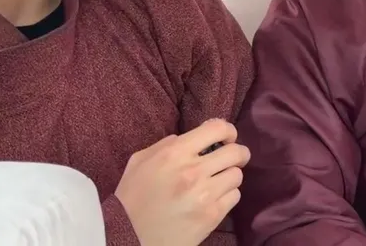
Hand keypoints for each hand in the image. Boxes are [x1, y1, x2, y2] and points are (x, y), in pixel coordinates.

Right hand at [114, 119, 250, 245]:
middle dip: (238, 153)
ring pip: (237, 176)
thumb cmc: (132, 197)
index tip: (228, 137)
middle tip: (234, 158)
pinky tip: (214, 198)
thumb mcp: (140, 161)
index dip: (228, 131)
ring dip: (229, 176)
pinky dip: (227, 196)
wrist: (127, 236)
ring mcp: (205, 195)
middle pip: (235, 152)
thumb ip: (166, 144)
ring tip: (218, 182)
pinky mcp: (211, 216)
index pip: (218, 129)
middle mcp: (193, 171)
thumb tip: (194, 137)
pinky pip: (234, 197)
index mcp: (174, 153)